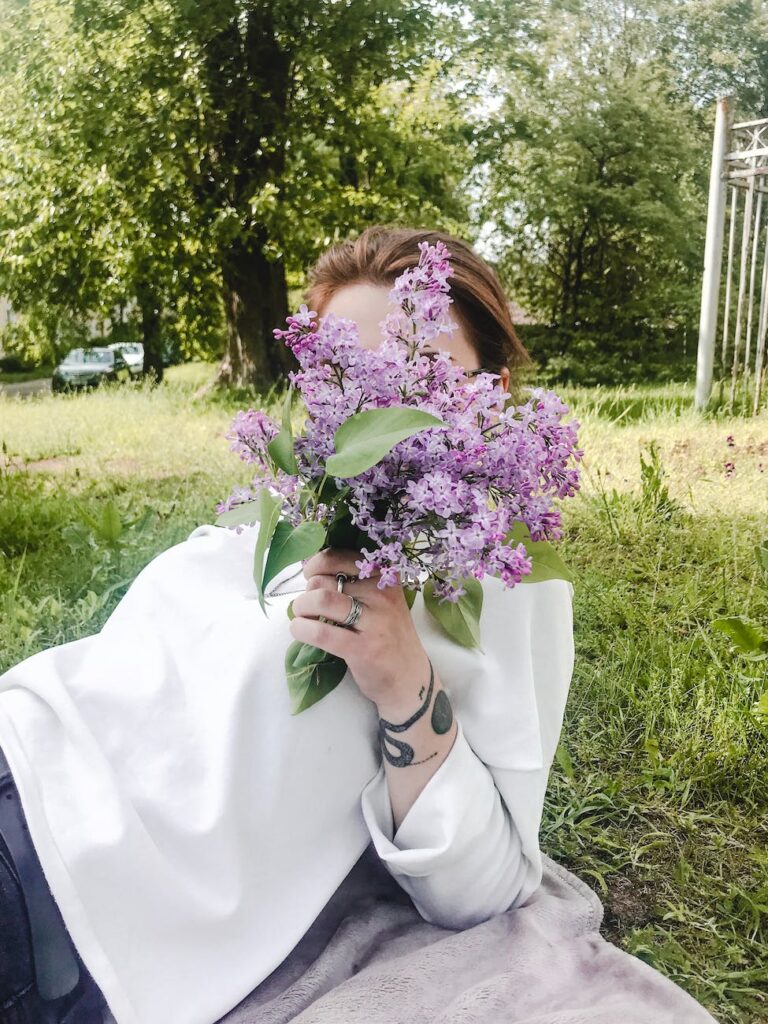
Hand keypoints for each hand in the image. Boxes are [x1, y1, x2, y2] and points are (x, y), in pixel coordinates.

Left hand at [289, 547, 430, 713]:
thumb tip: (310, 566)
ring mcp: (374, 621)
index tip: (311, 576)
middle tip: (308, 605)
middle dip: (307, 591)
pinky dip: (302, 629)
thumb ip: (355, 582)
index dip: (317, 563)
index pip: (340, 556)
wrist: (409, 679)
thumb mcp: (382, 600)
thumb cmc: (388, 636)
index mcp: (385, 576)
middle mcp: (382, 594)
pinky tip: (300, 631)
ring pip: (321, 600)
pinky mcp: (362, 649)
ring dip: (301, 607)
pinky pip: (320, 632)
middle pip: (326, 579)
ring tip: (302, 616)